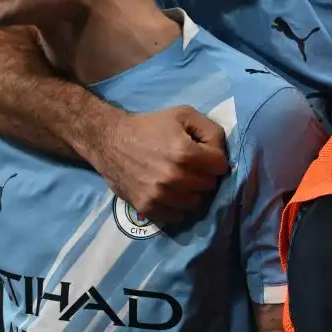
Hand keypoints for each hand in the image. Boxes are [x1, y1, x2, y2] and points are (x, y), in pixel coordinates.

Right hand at [86, 105, 230, 224]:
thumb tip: (221, 151)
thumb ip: (210, 130)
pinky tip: (169, 193)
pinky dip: (176, 207)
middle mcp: (174, 177)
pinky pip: (176, 216)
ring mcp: (160, 194)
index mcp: (185, 153)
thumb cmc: (149, 126)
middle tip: (190, 167)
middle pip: (209, 185)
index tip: (204, 155)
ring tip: (180, 180)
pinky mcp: (147, 206)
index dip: (214, 159)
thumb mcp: (183, 115)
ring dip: (191, 192)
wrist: (109, 140)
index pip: (220, 166)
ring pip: (195, 203)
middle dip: (203, 175)